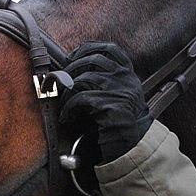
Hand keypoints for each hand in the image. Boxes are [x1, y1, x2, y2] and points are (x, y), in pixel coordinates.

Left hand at [58, 42, 151, 161]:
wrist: (134, 147)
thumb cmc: (120, 122)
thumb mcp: (119, 96)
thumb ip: (105, 81)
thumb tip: (73, 68)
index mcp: (128, 75)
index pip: (110, 49)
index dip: (88, 49)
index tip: (72, 56)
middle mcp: (126, 79)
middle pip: (93, 59)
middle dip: (71, 68)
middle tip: (62, 82)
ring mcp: (119, 91)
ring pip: (84, 79)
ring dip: (68, 91)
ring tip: (64, 104)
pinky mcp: (110, 106)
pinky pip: (80, 99)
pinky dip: (69, 108)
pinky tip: (67, 117)